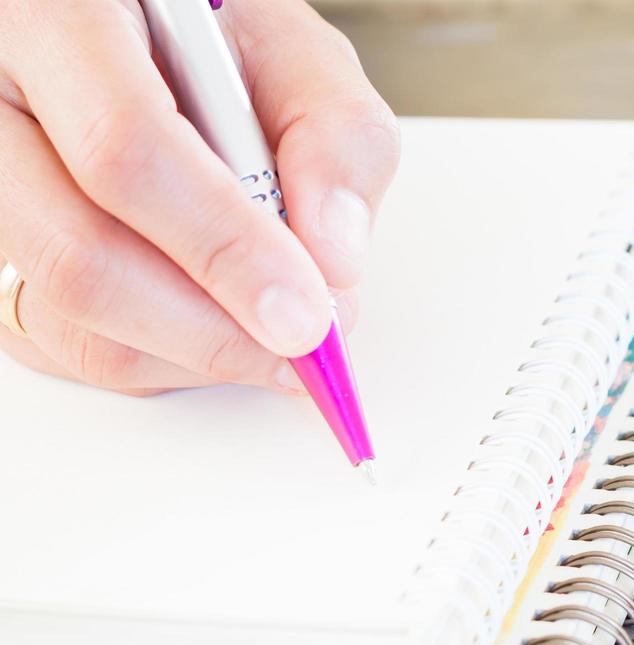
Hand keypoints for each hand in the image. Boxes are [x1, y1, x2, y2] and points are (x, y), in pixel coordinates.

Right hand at [0, 0, 399, 394]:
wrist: (154, 37)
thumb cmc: (215, 37)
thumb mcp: (294, 54)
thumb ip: (336, 137)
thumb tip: (334, 263)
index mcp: (57, 19)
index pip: (125, 150)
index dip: (225, 248)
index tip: (305, 313)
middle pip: (79, 255)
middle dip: (212, 329)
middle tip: (302, 346)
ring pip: (67, 313)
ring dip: (192, 351)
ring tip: (270, 325)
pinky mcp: (0, 249)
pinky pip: (58, 340)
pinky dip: (157, 357)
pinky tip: (213, 320)